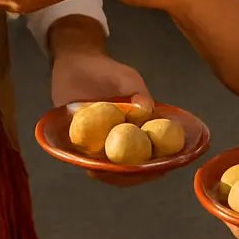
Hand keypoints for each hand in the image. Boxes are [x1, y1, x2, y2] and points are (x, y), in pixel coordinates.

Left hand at [49, 51, 158, 185]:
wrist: (77, 63)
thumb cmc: (107, 71)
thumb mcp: (128, 79)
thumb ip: (138, 92)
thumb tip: (146, 109)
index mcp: (137, 130)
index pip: (151, 153)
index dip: (157, 164)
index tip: (161, 168)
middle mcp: (118, 141)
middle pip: (129, 167)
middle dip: (133, 175)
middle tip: (132, 174)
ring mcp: (98, 144)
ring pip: (107, 168)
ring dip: (111, 174)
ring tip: (113, 173)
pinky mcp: (77, 142)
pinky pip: (84, 158)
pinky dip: (90, 164)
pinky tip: (93, 167)